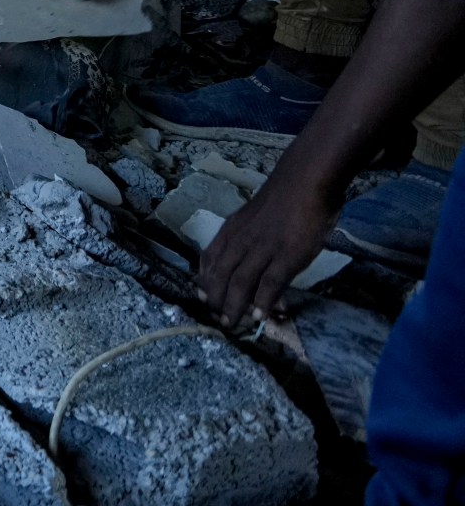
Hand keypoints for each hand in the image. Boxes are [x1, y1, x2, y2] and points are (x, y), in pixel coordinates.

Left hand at [197, 171, 338, 324]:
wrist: (305, 181)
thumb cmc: (283, 198)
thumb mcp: (255, 217)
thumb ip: (249, 236)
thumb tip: (251, 258)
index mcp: (232, 230)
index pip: (210, 259)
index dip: (205, 281)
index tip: (202, 298)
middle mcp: (241, 241)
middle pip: (221, 275)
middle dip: (216, 300)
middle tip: (217, 320)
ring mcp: (263, 249)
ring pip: (240, 282)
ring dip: (233, 306)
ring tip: (231, 324)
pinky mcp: (286, 256)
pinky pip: (270, 282)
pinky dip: (262, 301)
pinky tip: (258, 316)